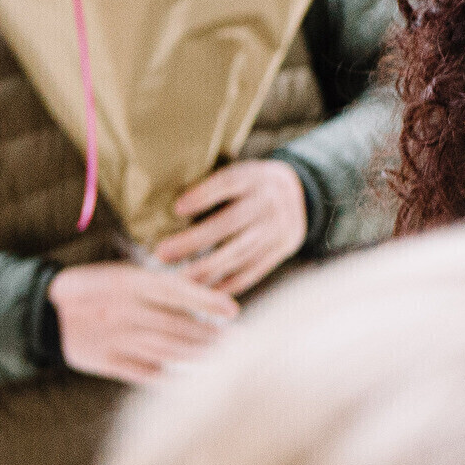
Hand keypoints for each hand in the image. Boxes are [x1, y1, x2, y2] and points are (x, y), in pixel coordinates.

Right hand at [49, 262, 238, 383]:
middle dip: (212, 336)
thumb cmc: (95, 288)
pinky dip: (170, 377)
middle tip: (243, 342)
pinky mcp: (106, 361)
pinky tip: (194, 381)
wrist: (44, 312)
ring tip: (227, 360)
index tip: (233, 311)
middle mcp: (124, 310)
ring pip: (165, 350)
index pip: (174, 291)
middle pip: (176, 326)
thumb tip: (203, 288)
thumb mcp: (122, 274)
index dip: (205, 301)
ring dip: (199, 356)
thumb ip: (159, 283)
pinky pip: (144, 372)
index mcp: (128, 283)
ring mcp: (114, 338)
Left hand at [152, 159, 306, 295]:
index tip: (178, 208)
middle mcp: (270, 202)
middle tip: (162, 253)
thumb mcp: (240, 172)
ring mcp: (279, 228)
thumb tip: (165, 206)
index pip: (230, 183)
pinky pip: (254, 270)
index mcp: (255, 177)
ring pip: (240, 252)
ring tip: (179, 281)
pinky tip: (206, 292)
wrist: (302, 193)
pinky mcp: (282, 249)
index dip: (205, 195)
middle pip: (231, 223)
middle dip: (195, 241)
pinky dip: (229, 283)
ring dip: (207, 269)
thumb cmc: (252, 184)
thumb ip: (214, 186)